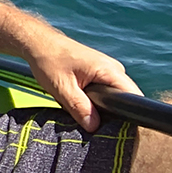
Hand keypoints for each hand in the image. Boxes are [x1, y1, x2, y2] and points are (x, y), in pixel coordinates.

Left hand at [25, 34, 141, 130]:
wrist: (38, 43)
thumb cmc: (48, 60)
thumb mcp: (61, 88)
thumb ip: (79, 107)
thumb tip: (95, 127)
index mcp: (109, 70)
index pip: (134, 97)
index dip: (129, 115)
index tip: (117, 129)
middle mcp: (114, 69)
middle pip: (124, 99)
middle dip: (111, 113)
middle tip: (91, 121)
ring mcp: (107, 70)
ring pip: (113, 97)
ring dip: (99, 107)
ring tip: (81, 108)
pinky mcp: (99, 73)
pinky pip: (105, 91)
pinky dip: (93, 99)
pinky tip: (79, 101)